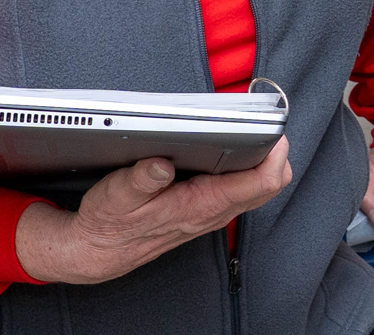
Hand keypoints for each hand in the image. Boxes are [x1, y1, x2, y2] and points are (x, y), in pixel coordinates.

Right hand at [16, 138, 290, 283]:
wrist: (98, 251)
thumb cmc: (108, 222)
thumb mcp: (115, 197)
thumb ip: (139, 180)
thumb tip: (161, 163)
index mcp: (201, 205)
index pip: (260, 183)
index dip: (275, 153)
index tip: (274, 128)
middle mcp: (214, 211)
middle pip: (270, 183)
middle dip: (275, 151)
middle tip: (265, 122)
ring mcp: (213, 212)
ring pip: (259, 186)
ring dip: (262, 158)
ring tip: (251, 128)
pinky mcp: (207, 209)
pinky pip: (243, 188)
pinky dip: (247, 166)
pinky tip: (231, 147)